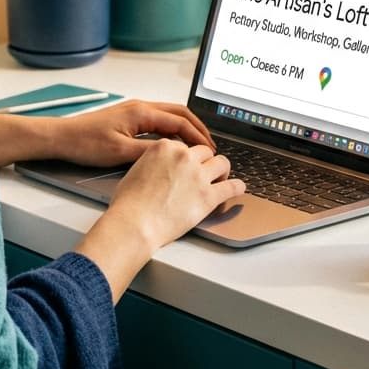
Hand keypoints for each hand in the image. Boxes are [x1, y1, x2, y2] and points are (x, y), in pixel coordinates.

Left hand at [0, 99, 213, 168]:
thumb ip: (149, 153)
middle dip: (197, 128)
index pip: (180, 121)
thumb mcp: (120, 153)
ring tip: (197, 145)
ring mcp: (134, 111)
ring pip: (169, 115)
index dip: (198, 136)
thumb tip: (174, 155)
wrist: (62, 137)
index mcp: (142, 112)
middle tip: (210, 146)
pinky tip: (174, 144)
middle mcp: (141, 107)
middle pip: (179, 112)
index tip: (210, 150)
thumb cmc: (86, 143)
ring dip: (185, 128)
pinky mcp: (128, 118)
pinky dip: (172, 129)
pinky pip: (158, 120)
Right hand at [109, 139, 243, 250]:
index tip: (189, 163)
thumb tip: (159, 168)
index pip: (184, 146)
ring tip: (220, 178)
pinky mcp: (209, 195)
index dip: (187, 157)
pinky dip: (237, 187)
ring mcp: (198, 176)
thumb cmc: (129, 202)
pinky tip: (238, 189)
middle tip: (205, 171)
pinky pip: (232, 187)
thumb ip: (153, 162)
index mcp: (165, 147)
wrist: (135, 222)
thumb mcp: (136, 169)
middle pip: (204, 152)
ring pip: (222, 163)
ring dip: (222, 171)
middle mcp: (184, 157)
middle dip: (205, 162)